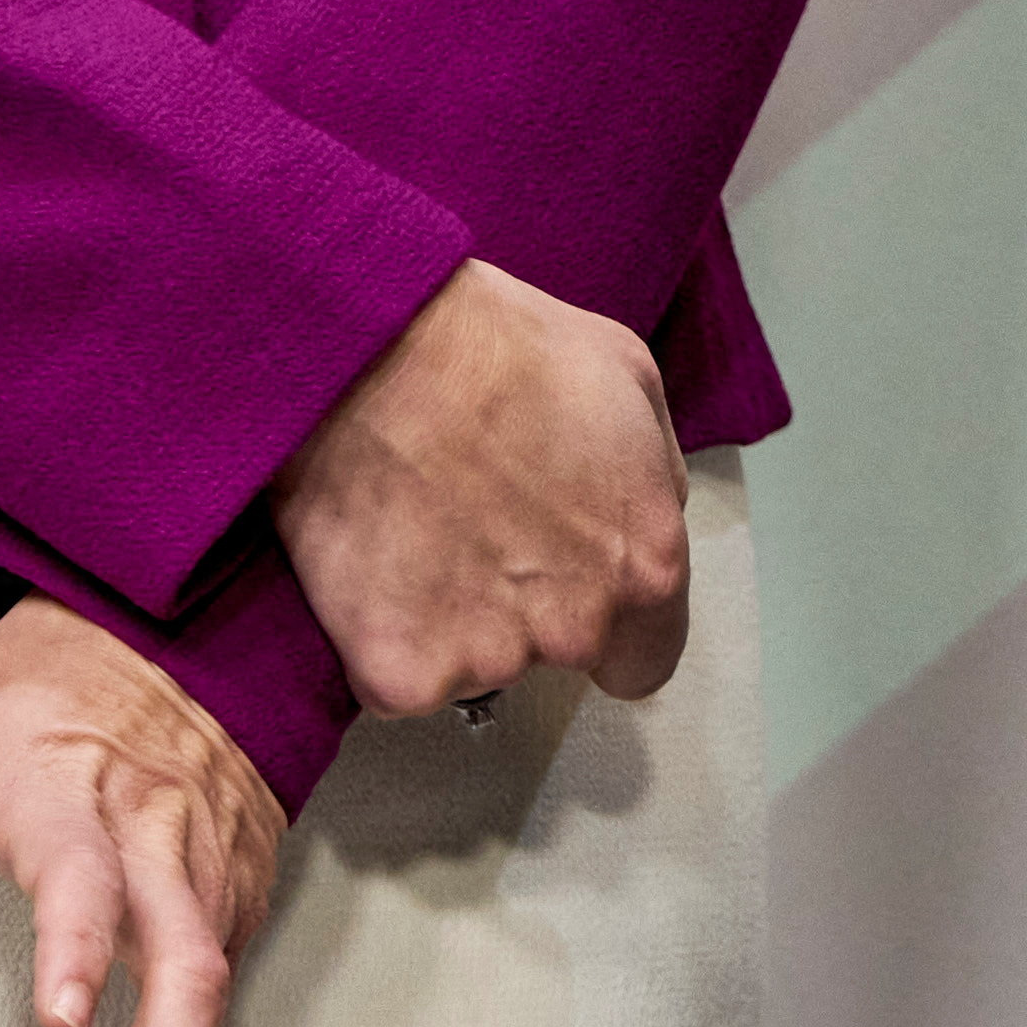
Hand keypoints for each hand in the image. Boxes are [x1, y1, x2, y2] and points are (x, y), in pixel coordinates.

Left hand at [0, 597, 287, 1026]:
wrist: (202, 614)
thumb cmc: (50, 675)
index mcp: (74, 781)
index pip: (84, 868)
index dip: (78, 943)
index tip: (61, 1024)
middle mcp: (159, 834)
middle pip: (184, 976)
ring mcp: (213, 870)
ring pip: (212, 1015)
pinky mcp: (243, 895)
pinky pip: (218, 1011)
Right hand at [276, 259, 690, 719]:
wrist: (372, 351)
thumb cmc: (499, 346)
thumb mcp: (628, 377)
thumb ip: (654, 477)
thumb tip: (647, 520)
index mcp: (645, 564)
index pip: (644, 660)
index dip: (607, 628)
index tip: (566, 589)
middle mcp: (576, 628)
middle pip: (557, 656)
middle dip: (526, 609)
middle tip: (475, 527)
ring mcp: (486, 660)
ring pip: (472, 667)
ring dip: (449, 621)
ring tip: (418, 529)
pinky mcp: (399, 676)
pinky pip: (394, 680)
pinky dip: (381, 637)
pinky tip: (373, 564)